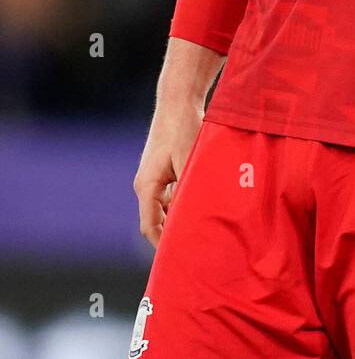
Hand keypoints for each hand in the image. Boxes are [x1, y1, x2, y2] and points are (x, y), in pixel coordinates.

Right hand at [133, 100, 203, 248]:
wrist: (178, 100)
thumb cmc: (183, 128)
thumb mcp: (189, 161)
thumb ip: (187, 191)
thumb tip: (192, 218)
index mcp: (146, 186)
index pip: (151, 227)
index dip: (165, 246)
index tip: (183, 258)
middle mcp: (146, 185)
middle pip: (157, 221)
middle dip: (174, 234)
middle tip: (197, 249)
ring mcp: (154, 178)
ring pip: (165, 208)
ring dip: (180, 218)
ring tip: (203, 230)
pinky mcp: (164, 170)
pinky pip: (170, 196)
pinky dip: (183, 203)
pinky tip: (202, 205)